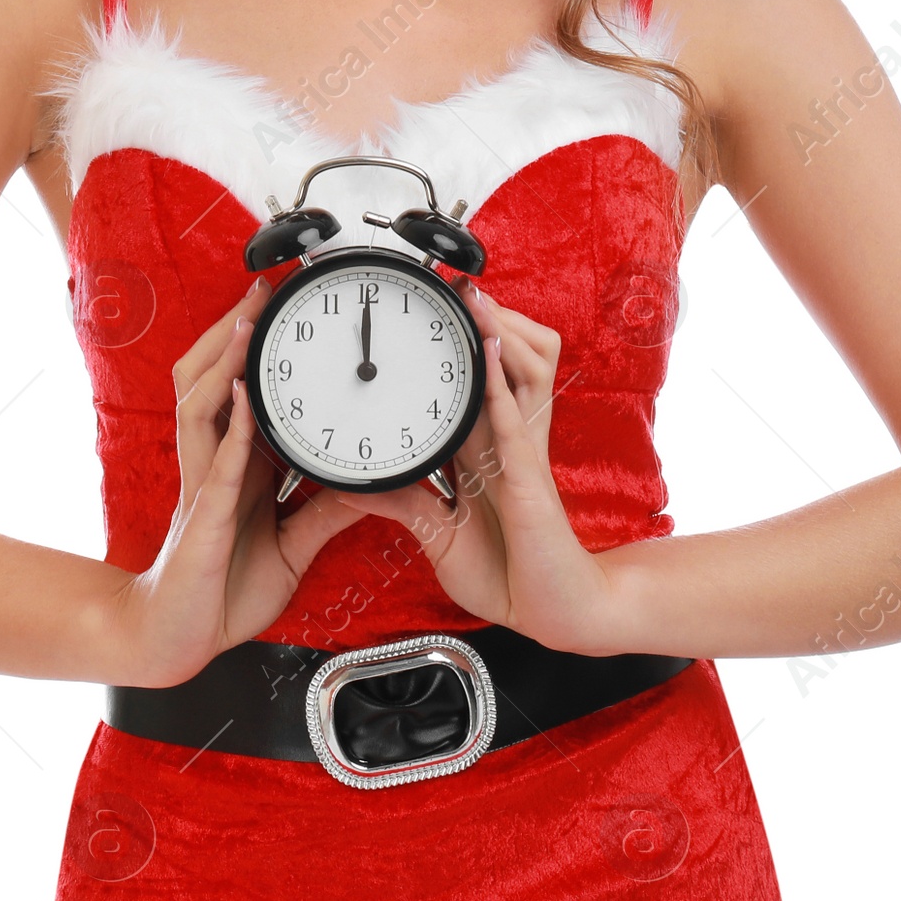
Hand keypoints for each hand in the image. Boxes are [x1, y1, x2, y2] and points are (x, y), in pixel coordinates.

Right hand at [106, 276, 363, 685]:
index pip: (236, 389)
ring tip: (245, 322)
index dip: (248, 346)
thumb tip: (367, 489)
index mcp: (234, 466)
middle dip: (229, 332)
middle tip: (259, 290)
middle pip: (205, 378)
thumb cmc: (225, 592)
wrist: (183, 638)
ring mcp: (205, 486)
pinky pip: (220, 464)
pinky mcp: (208, 518)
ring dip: (224, 363)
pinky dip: (234, 428)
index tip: (276, 306)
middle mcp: (213, 464)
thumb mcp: (293, 547)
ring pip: (200, 406)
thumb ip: (326, 513)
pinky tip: (245, 400)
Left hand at [330, 284, 617, 651]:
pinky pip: (517, 420)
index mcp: (490, 447)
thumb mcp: (437, 532)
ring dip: (502, 335)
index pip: (479, 378)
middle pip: (519, 357)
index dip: (467, 339)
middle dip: (495, 319)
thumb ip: (402, 503)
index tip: (437, 305)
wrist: (549, 612)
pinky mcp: (530, 477)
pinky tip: (489, 354)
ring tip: (476, 302)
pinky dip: (500, 385)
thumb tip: (352, 487)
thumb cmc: (507, 573)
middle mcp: (510, 440)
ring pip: (530, 371)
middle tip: (462, 288)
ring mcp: (524, 453)